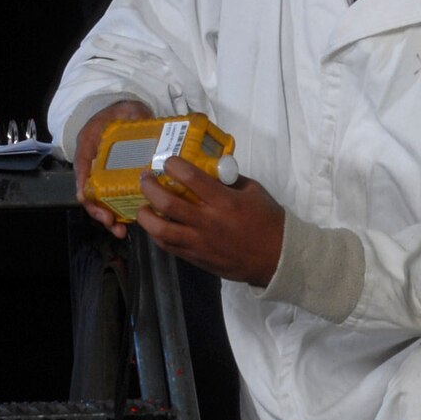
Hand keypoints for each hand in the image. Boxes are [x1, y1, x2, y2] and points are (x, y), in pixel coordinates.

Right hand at [72, 99, 153, 235]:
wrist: (127, 115)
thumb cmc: (123, 113)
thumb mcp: (128, 110)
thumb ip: (133, 115)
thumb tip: (142, 120)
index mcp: (89, 145)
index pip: (82, 167)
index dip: (84, 186)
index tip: (87, 200)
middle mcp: (93, 165)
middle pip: (90, 193)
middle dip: (98, 211)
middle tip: (110, 223)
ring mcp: (105, 177)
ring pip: (102, 202)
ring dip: (110, 219)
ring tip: (120, 232)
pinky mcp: (118, 184)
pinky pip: (116, 202)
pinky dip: (121, 215)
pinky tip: (129, 225)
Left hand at [133, 156, 284, 287]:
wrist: (276, 258)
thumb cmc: (268, 221)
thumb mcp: (253, 191)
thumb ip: (229, 180)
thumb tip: (209, 170)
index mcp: (224, 201)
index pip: (191, 178)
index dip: (174, 165)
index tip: (168, 161)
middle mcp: (207, 221)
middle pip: (167, 202)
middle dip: (150, 187)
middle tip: (146, 179)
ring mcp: (199, 242)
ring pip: (160, 230)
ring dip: (146, 215)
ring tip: (143, 206)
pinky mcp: (196, 257)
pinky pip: (169, 246)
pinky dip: (157, 234)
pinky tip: (156, 225)